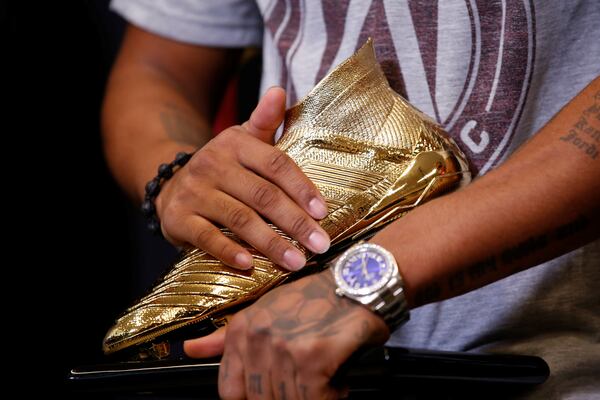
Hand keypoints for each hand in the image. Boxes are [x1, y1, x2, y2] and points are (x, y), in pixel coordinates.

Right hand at [156, 87, 329, 269]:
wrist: (171, 183)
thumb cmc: (223, 166)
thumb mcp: (243, 140)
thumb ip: (265, 121)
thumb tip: (280, 90)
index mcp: (235, 143)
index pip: (276, 164)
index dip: (301, 188)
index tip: (323, 212)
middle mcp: (212, 163)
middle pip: (262, 196)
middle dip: (295, 223)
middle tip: (320, 245)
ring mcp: (194, 191)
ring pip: (239, 219)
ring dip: (270, 243)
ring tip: (296, 262)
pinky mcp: (178, 217)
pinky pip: (206, 237)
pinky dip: (228, 252)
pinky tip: (249, 265)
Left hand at [184, 270, 389, 399]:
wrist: (357, 284)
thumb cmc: (314, 299)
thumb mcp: (263, 311)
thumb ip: (225, 338)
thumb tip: (190, 348)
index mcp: (242, 331)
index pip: (232, 391)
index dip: (253, 397)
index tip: (273, 392)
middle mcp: (258, 339)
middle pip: (262, 399)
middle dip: (288, 396)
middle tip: (308, 380)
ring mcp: (285, 349)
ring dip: (313, 395)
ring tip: (324, 375)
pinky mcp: (313, 358)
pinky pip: (318, 399)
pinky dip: (332, 395)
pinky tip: (337, 378)